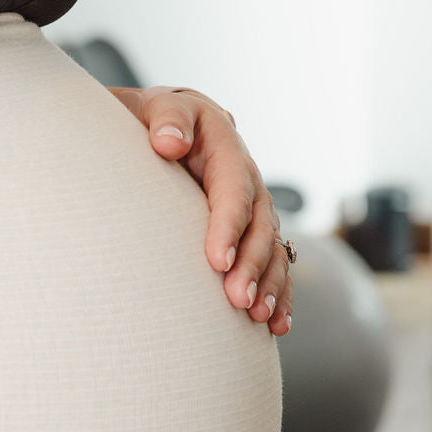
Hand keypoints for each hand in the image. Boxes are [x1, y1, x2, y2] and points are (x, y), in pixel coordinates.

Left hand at [106, 84, 293, 335]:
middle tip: (238, 301)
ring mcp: (251, 208)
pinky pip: (271, 263)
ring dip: (270, 285)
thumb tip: (168, 142)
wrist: (162, 127)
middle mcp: (246, 180)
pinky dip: (277, 293)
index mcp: (227, 148)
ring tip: (258, 317)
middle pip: (259, 226)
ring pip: (271, 248)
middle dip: (252, 266)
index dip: (229, 226)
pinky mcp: (249, 231)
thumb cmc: (154, 121)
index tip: (217, 261)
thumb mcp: (158, 107)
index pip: (233, 190)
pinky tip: (275, 324)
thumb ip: (166, 118)